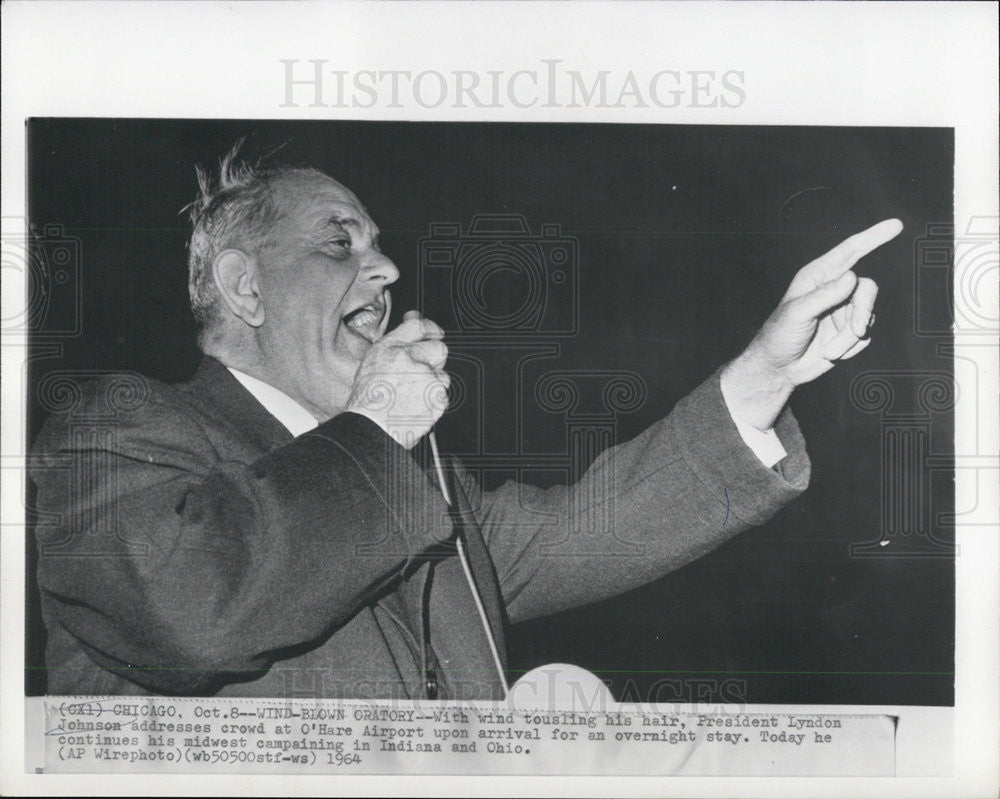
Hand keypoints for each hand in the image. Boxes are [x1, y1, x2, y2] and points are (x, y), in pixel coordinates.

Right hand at [345, 310, 449, 448]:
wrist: (371, 430)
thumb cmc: (367, 402)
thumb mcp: (372, 363)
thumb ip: (395, 343)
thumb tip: (415, 319)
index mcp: (390, 348)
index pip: (418, 326)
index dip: (429, 327)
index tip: (434, 331)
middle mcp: (410, 359)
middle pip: (439, 348)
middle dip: (434, 358)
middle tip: (421, 372)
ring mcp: (426, 378)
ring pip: (442, 374)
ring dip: (432, 383)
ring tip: (412, 396)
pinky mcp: (437, 398)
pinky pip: (442, 395)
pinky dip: (432, 401)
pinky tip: (415, 407)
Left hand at [721, 219, 902, 429]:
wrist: (779, 368)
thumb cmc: (779, 335)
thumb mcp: (797, 313)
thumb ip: (824, 296)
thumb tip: (852, 277)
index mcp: (818, 276)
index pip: (850, 251)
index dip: (873, 237)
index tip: (896, 225)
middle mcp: (834, 289)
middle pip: (867, 288)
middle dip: (863, 311)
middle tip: (856, 330)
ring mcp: (843, 311)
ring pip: (868, 316)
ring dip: (849, 338)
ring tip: (828, 350)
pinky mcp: (849, 331)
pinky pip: (865, 337)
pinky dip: (850, 348)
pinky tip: (830, 353)